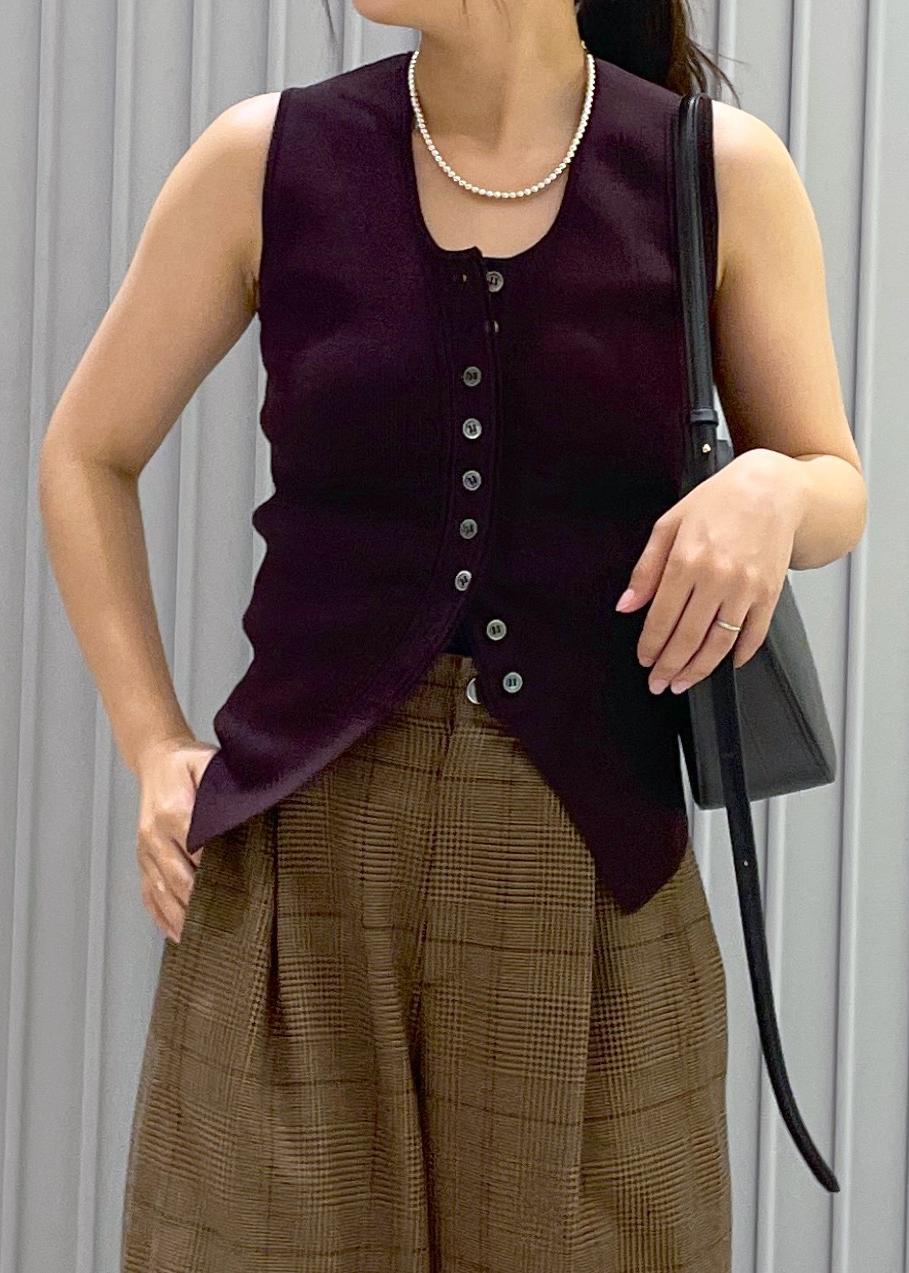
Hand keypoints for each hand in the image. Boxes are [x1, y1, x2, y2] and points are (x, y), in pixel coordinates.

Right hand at [135, 734, 218, 942]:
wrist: (156, 758)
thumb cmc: (188, 763)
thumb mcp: (208, 762)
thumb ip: (221, 784)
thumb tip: (241, 808)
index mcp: (173, 811)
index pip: (196, 849)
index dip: (215, 872)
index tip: (238, 892)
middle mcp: (154, 834)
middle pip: (177, 878)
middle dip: (199, 903)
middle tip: (225, 925)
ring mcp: (145, 849)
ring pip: (161, 891)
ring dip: (179, 917)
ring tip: (199, 940)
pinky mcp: (141, 858)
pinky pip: (147, 893)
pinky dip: (160, 916)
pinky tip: (175, 933)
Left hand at [614, 449, 806, 694]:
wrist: (771, 489)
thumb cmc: (718, 501)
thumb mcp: (669, 524)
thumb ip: (646, 569)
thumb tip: (627, 605)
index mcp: (687, 560)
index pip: (661, 617)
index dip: (650, 645)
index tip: (644, 660)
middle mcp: (717, 577)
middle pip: (688, 637)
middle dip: (669, 666)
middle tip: (658, 683)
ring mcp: (746, 588)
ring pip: (719, 644)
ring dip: (698, 670)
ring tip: (683, 682)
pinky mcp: (770, 593)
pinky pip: (754, 635)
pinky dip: (739, 655)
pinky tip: (726, 664)